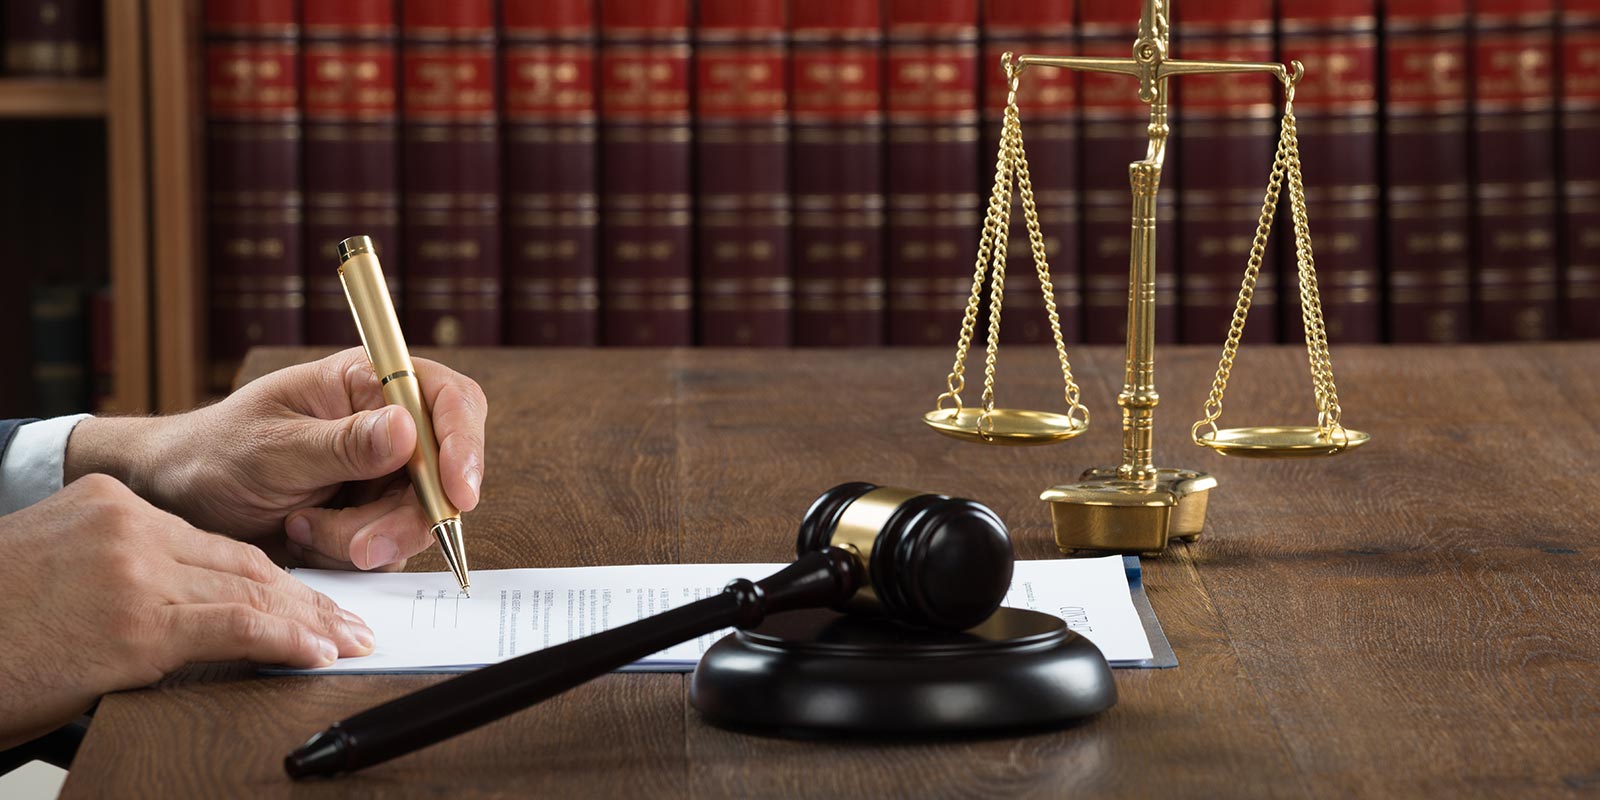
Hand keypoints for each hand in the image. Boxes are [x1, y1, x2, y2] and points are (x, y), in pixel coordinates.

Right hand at [0, 474, 372, 748]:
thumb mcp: (52, 569)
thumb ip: (116, 572)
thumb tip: (176, 613)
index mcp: (107, 504)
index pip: (210, 540)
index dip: (267, 572)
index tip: (304, 595)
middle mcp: (128, 525)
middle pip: (240, 559)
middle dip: (303, 595)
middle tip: (349, 620)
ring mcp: (134, 570)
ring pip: (249, 589)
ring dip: (309, 621)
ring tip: (349, 641)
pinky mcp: (137, 623)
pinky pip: (234, 627)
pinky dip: (286, 640)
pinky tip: (318, 653)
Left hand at [66, 348, 487, 570]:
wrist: (179, 498)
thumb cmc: (216, 453)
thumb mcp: (273, 447)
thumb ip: (342, 443)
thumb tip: (406, 428)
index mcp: (368, 382)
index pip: (447, 401)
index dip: (462, 444)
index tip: (457, 494)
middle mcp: (387, 423)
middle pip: (445, 471)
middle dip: (406, 516)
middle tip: (359, 546)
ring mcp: (385, 472)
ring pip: (420, 517)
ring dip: (366, 539)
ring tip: (303, 528)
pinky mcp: (374, 514)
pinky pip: (394, 546)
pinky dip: (350, 553)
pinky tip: (306, 536)